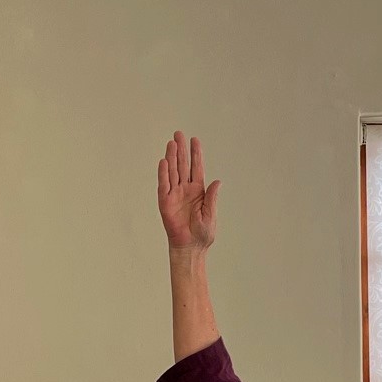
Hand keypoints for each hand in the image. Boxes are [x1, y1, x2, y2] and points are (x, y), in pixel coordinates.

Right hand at [157, 131, 218, 251]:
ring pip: (173, 172)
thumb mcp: (211, 214)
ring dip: (172, 157)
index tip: (194, 140)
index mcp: (198, 191)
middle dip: (182, 150)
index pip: (196, 168)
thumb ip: (212, 197)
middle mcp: (185, 190)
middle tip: (179, 134)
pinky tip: (164, 161)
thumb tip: (217, 181)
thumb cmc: (202, 234)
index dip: (196, 154)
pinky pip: (164, 185)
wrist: (190, 247)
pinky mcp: (165, 202)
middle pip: (183, 165)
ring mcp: (174, 194)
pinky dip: (164, 173)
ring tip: (172, 143)